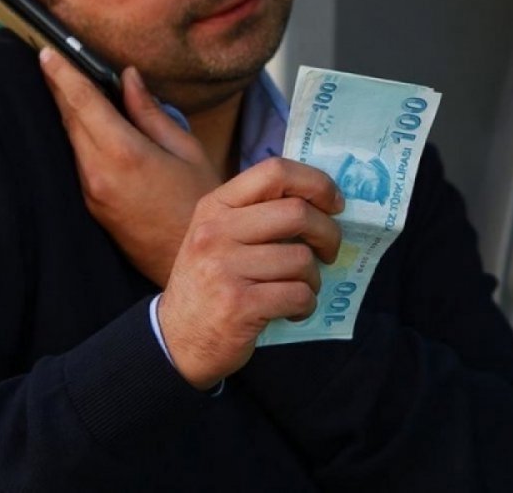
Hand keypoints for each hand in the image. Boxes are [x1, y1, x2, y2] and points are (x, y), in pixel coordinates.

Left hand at [39, 48, 220, 286]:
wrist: (192, 259)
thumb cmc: (200, 204)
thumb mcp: (187, 151)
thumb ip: (151, 113)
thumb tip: (129, 80)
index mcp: (125, 153)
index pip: (82, 102)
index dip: (63, 74)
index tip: (49, 54)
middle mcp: (98, 172)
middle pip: (69, 119)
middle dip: (61, 90)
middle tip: (58, 65)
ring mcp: (91, 192)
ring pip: (71, 142)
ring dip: (71, 116)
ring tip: (77, 94)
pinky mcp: (91, 207)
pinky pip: (78, 163)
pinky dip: (80, 141)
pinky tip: (92, 132)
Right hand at [158, 158, 344, 389]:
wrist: (177, 341)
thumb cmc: (209, 285)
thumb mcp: (219, 238)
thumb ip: (258, 215)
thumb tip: (322, 201)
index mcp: (215, 207)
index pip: (274, 171)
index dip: (316, 183)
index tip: (335, 204)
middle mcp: (215, 232)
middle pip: (297, 213)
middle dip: (328, 233)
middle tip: (329, 251)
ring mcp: (224, 269)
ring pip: (302, 259)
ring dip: (314, 278)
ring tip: (301, 289)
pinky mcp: (239, 306)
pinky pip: (298, 295)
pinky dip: (306, 305)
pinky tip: (293, 311)